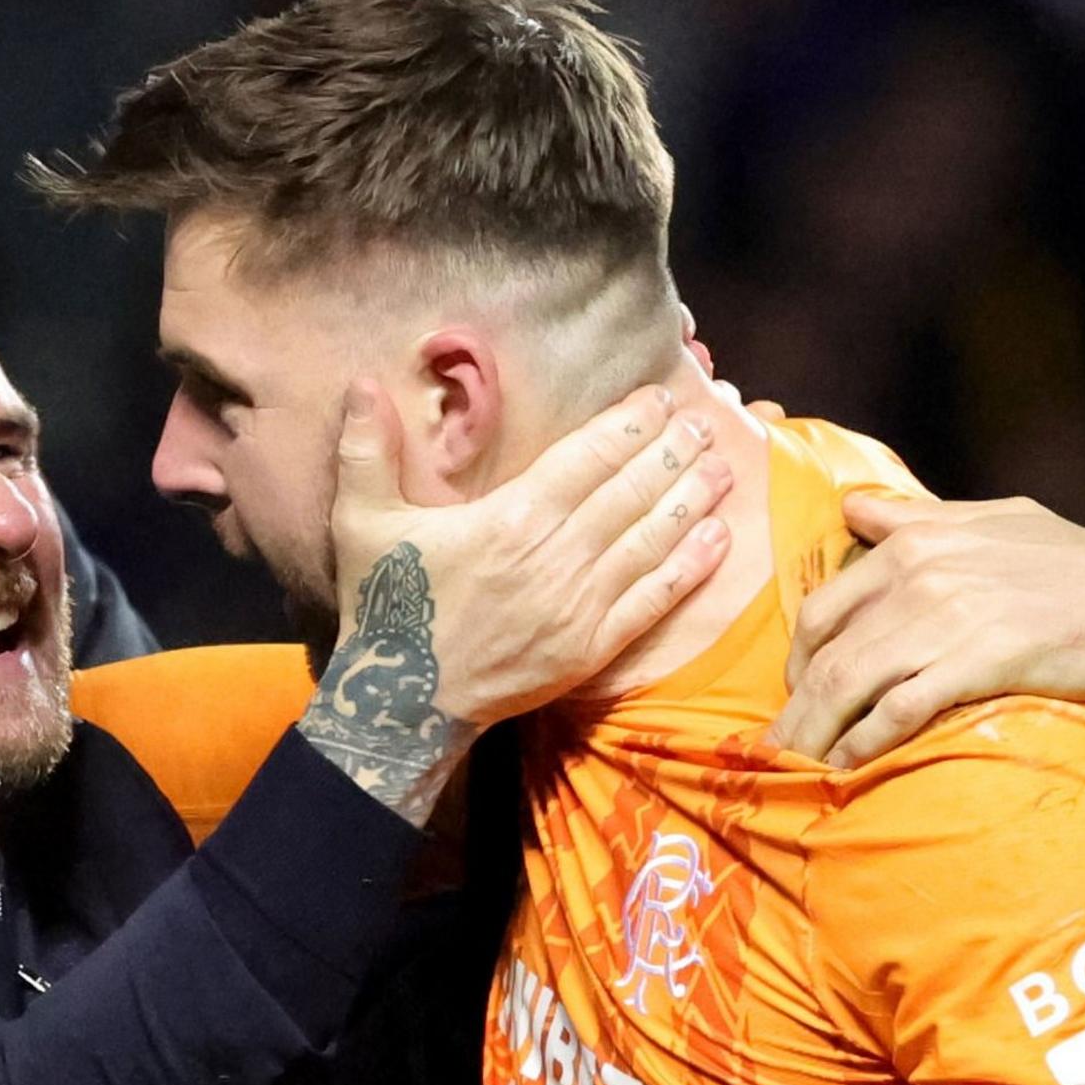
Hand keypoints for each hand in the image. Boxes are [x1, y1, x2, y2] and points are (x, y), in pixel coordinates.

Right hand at [302, 385, 734, 819]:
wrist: (404, 701)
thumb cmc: (385, 605)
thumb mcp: (361, 521)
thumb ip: (366, 450)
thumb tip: (361, 383)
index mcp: (512, 516)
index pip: (587, 456)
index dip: (629, 425)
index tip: (660, 400)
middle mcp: (558, 554)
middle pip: (631, 491)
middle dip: (673, 452)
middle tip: (706, 422)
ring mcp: (582, 603)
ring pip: (651, 539)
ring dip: (692, 500)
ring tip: (723, 467)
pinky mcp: (593, 648)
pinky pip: (654, 600)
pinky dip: (689, 567)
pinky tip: (718, 539)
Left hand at [775, 494, 1084, 766]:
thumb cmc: (1079, 567)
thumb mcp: (996, 522)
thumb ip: (919, 518)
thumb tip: (854, 508)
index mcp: (918, 539)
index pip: (823, 604)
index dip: (798, 659)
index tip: (797, 695)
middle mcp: (921, 573)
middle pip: (825, 650)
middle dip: (795, 705)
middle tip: (782, 747)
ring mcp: (948, 618)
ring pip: (850, 682)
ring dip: (816, 734)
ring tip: (798, 770)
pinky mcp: (978, 662)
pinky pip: (898, 710)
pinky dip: (865, 744)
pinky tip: (851, 768)